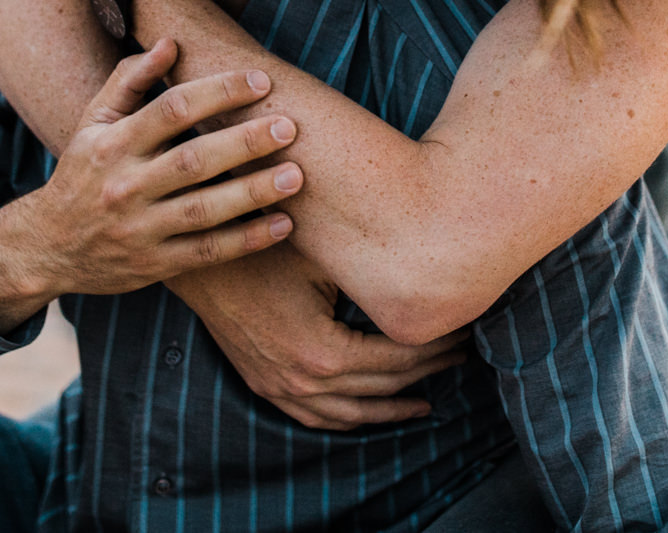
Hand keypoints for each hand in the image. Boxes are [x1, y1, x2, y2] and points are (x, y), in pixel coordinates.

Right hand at [0, 40, 301, 329]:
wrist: (46, 247)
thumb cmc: (82, 172)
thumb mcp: (93, 121)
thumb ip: (130, 79)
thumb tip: (171, 41)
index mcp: (113, 143)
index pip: (173, 109)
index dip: (219, 92)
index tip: (261, 81)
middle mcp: (125, 186)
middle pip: (194, 160)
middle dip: (245, 142)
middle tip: (289, 127)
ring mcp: (140, 229)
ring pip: (204, 209)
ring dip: (253, 192)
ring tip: (297, 175)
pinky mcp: (154, 264)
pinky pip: (208, 252)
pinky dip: (248, 240)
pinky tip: (284, 224)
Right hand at [169, 245, 469, 429]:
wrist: (203, 264)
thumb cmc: (264, 249)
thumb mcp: (323, 255)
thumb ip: (372, 270)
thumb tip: (432, 268)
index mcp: (324, 353)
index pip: (397, 359)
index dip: (434, 346)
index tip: (464, 331)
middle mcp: (304, 382)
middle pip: (382, 387)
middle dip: (427, 371)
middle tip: (461, 354)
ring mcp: (282, 389)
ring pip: (352, 413)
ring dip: (393, 408)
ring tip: (430, 400)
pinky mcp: (267, 386)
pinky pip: (317, 418)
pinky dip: (350, 418)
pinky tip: (372, 413)